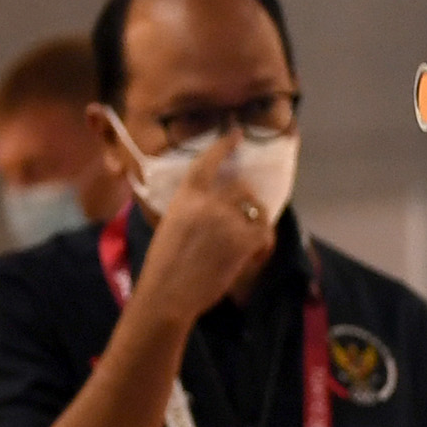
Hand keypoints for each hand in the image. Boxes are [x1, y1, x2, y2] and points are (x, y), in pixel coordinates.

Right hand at [127, 135, 272, 319]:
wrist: (168, 292)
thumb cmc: (163, 263)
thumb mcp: (168, 223)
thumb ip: (187, 207)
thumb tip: (203, 202)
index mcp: (186, 195)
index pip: (208, 161)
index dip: (224, 145)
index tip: (236, 133)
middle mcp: (209, 203)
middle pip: (241, 188)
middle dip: (246, 199)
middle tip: (246, 211)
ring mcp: (228, 221)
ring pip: (255, 210)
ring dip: (257, 219)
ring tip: (252, 233)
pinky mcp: (243, 242)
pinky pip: (264, 232)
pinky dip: (263, 240)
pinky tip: (257, 249)